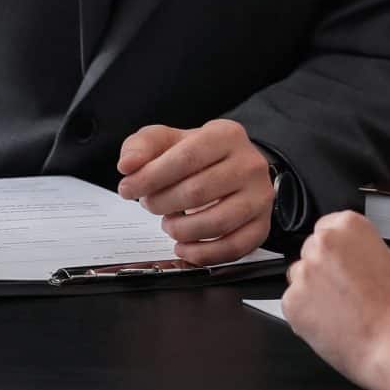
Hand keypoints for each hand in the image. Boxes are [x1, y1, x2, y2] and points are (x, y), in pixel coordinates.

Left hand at [115, 117, 272, 265]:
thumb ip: (141, 146)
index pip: (185, 158)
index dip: (151, 177)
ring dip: (181, 230)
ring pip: (216, 223)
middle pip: (198, 192)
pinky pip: (233, 248)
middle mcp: (249, 165)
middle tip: (149, 204)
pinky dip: (202, 254)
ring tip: (168, 223)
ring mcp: (259, 197)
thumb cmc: (197, 155)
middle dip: (162, 203)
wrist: (233, 167)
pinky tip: (184, 247)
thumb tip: (128, 165)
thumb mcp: (167, 140)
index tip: (128, 188)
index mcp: (226, 135)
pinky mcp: (262, 226)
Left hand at [281, 212, 389, 389]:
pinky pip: (293, 303)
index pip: (328, 226)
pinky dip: (306, 314)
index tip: (343, 262)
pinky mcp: (292, 302)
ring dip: (313, 290)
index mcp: (349, 227)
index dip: (338, 250)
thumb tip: (359, 255)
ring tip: (341, 311)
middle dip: (324, 269)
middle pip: (312, 251)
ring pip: (300, 277)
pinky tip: (331, 323)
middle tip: (346, 291)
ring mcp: (304, 272)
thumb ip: (369, 251)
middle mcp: (322, 244)